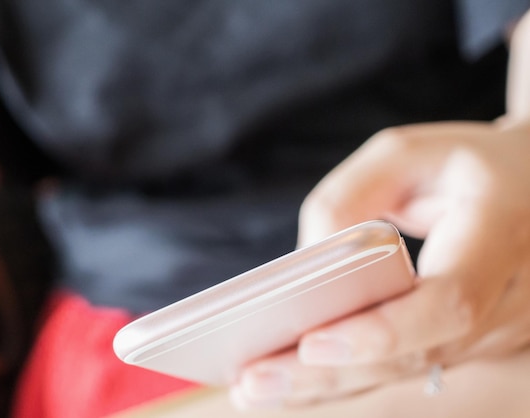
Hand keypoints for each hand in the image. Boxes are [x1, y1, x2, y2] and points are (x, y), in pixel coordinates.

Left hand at [231, 8, 529, 408]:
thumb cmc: (458, 164)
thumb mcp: (401, 154)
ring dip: (328, 385)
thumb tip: (306, 268)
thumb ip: (348, 201)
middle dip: (330, 374)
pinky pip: (406, 362)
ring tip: (257, 387)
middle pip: (416, 354)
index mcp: (501, 232)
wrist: (525, 186)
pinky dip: (348, 374)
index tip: (313, 344)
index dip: (382, 331)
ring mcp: (497, 326)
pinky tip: (292, 379)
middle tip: (256, 382)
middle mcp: (511, 294)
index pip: (450, 302)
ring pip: (407, 369)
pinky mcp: (471, 338)